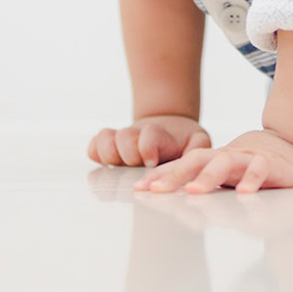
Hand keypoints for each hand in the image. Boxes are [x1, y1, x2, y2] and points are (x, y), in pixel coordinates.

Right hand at [87, 114, 211, 166]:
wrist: (168, 128)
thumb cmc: (184, 140)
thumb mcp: (197, 140)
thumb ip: (199, 146)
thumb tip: (196, 158)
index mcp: (159, 135)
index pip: (149, 134)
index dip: (147, 147)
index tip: (151, 162)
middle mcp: (137, 136)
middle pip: (124, 136)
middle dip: (128, 151)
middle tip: (135, 163)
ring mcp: (122, 140)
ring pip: (106, 138)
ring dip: (108, 151)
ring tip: (117, 164)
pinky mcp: (110, 147)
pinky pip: (93, 146)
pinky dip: (95, 152)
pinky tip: (105, 163)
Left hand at [134, 127, 292, 193]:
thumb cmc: (255, 162)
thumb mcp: (226, 172)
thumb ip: (203, 180)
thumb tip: (169, 196)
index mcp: (214, 159)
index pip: (183, 165)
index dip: (162, 175)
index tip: (140, 188)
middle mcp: (227, 156)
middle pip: (197, 161)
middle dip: (174, 175)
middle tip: (156, 190)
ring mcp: (248, 157)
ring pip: (225, 163)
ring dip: (208, 177)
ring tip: (194, 192)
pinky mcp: (272, 164)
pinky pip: (260, 169)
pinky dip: (252, 179)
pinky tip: (244, 193)